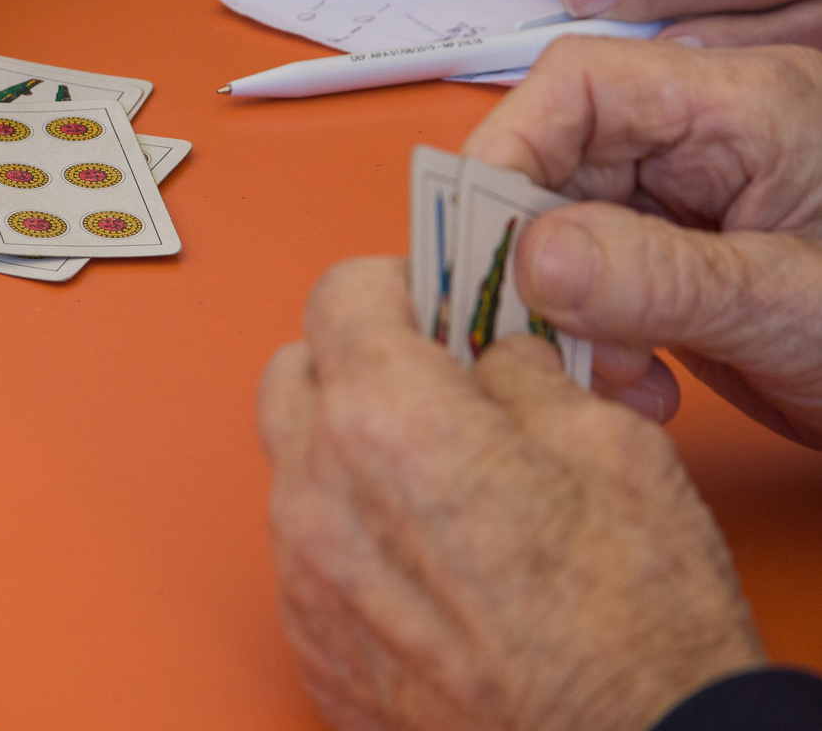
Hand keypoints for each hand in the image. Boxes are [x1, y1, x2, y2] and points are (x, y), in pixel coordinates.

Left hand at [260, 258, 762, 730]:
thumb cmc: (633, 631)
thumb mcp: (612, 447)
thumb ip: (521, 374)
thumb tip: (491, 357)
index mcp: (387, 421)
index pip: (338, 295)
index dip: (393, 285)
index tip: (428, 299)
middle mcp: (320, 494)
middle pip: (295, 373)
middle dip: (356, 360)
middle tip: (430, 378)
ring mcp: (303, 575)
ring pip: (295, 465)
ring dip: (348, 448)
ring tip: (440, 477)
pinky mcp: (309, 642)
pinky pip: (306, 551)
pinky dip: (349, 531)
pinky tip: (426, 554)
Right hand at [464, 37, 821, 445]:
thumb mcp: (794, 306)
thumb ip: (660, 278)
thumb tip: (530, 255)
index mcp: (740, 112)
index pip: (581, 86)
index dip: (511, 147)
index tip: (480, 237)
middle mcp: (701, 148)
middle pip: (556, 161)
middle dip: (526, 249)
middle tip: (517, 327)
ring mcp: (687, 211)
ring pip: (561, 232)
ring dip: (557, 311)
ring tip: (605, 374)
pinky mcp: (677, 269)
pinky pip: (591, 288)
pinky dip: (589, 343)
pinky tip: (637, 387)